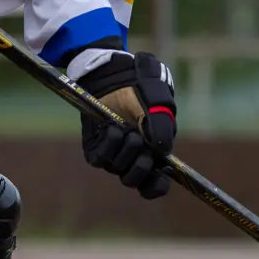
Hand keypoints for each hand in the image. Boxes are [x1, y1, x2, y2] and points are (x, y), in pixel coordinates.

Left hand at [78, 51, 176, 199]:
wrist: (116, 71)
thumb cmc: (143, 87)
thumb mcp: (159, 103)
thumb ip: (163, 127)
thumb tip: (163, 153)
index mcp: (153, 153)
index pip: (154, 184)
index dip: (156, 187)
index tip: (161, 178)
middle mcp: (132, 157)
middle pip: (134, 181)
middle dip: (141, 166)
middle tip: (142, 143)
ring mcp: (113, 153)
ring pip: (118, 170)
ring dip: (126, 152)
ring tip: (128, 130)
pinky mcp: (95, 145)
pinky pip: (99, 159)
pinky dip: (110, 145)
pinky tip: (114, 128)